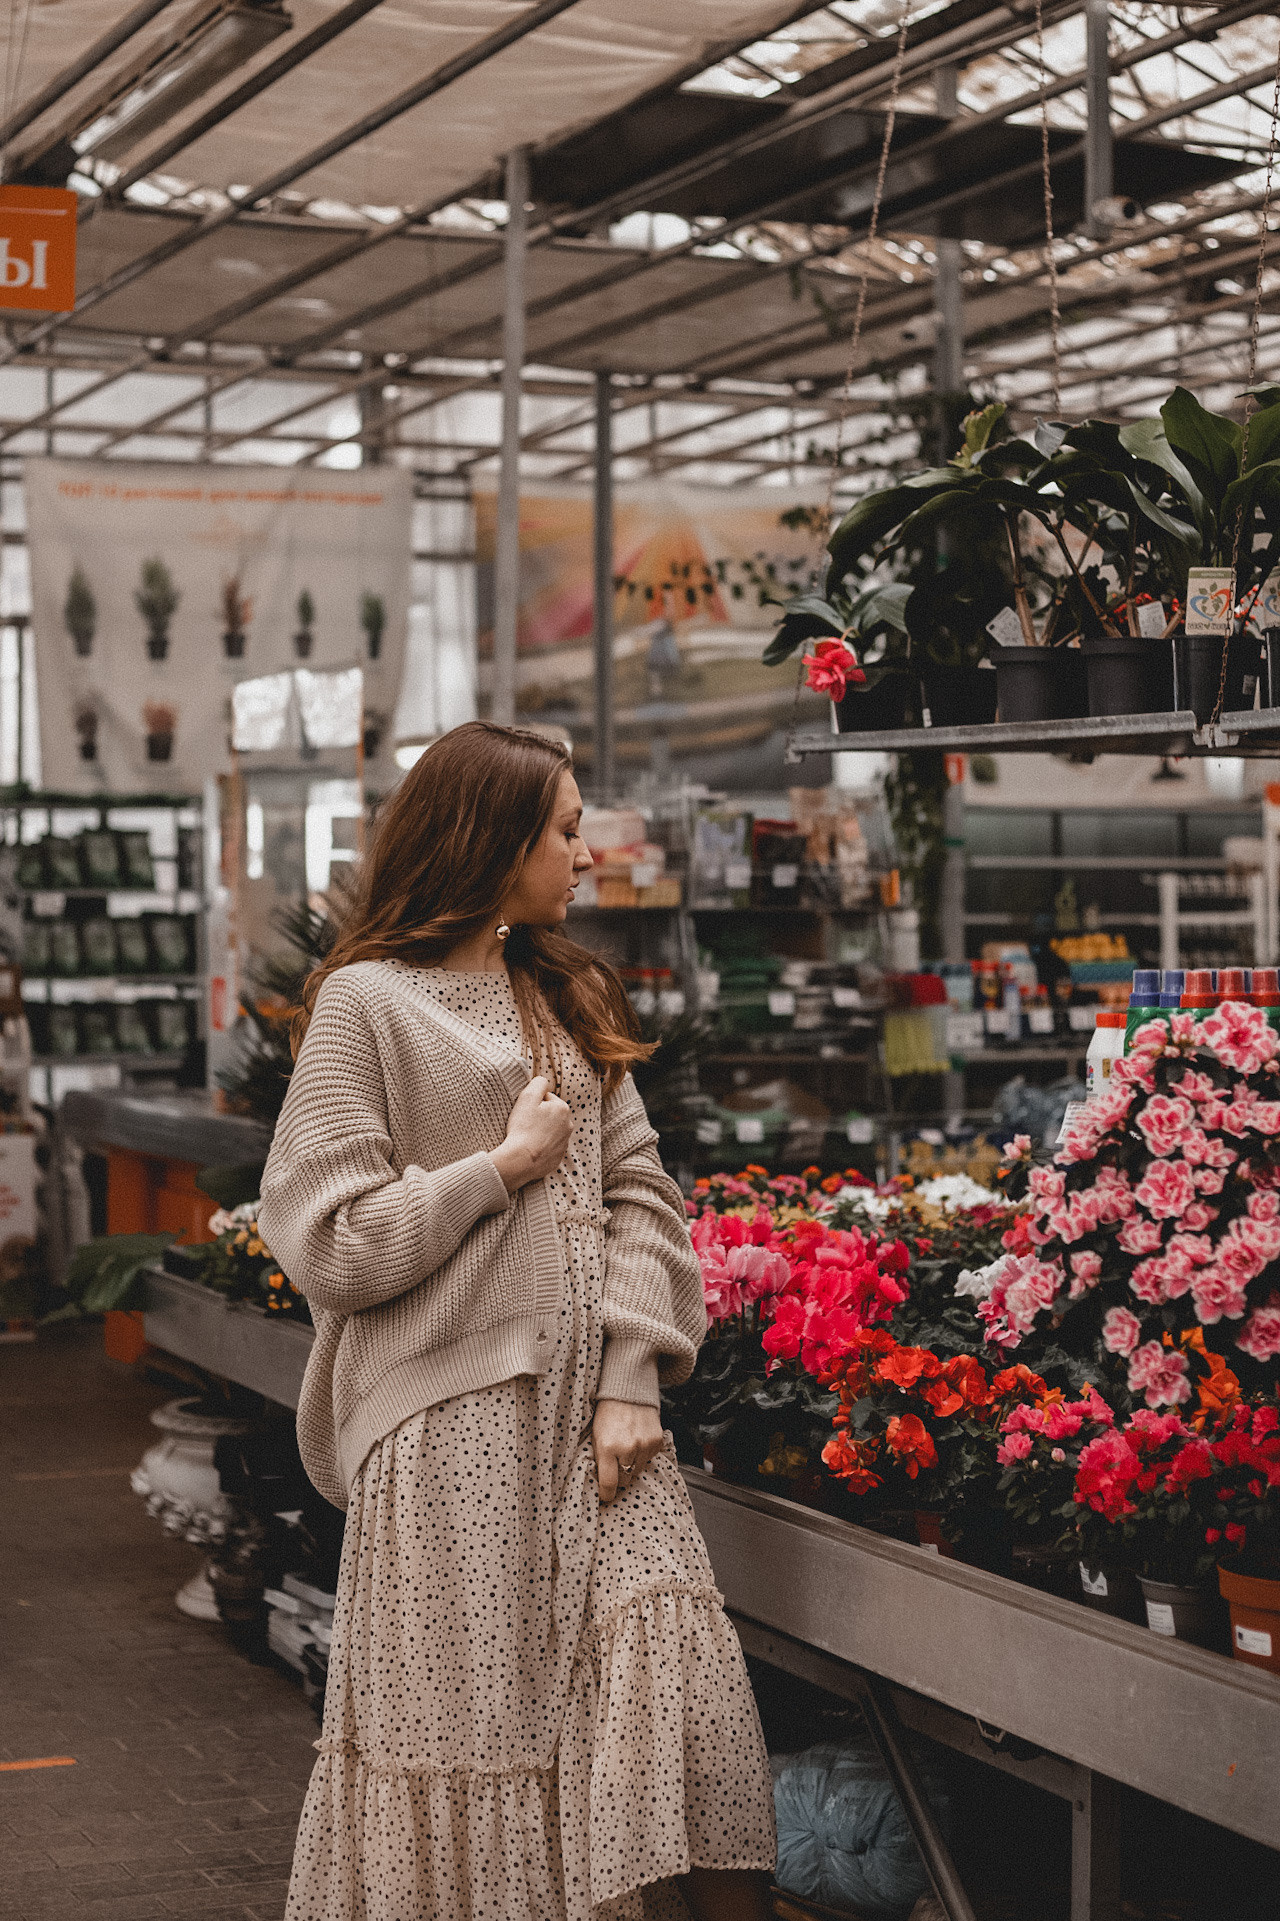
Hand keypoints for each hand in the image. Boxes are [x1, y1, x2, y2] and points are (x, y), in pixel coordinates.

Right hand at [489, 1075, 572, 1192]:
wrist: (521, 1160)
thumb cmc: (523, 1127)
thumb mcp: (528, 1097)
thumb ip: (538, 1083)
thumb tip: (543, 1082)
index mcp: (563, 1108)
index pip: (546, 1099)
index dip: (533, 1103)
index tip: (525, 1112)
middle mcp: (568, 1125)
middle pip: (549, 1115)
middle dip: (538, 1117)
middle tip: (524, 1124)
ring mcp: (564, 1143)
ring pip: (549, 1131)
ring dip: (539, 1131)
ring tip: (526, 1137)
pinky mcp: (558, 1157)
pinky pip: (547, 1147)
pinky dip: (540, 1146)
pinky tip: (530, 1148)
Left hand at [592, 1399, 663, 1504]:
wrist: (628, 1391)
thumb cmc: (607, 1414)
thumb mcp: (595, 1436)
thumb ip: (598, 1459)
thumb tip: (600, 1483)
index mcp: (607, 1447)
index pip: (608, 1483)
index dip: (606, 1494)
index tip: (605, 1496)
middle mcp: (627, 1448)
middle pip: (624, 1480)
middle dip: (618, 1476)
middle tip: (614, 1464)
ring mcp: (644, 1445)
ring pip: (637, 1472)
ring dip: (631, 1465)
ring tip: (625, 1449)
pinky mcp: (656, 1441)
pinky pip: (649, 1460)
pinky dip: (642, 1455)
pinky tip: (636, 1442)